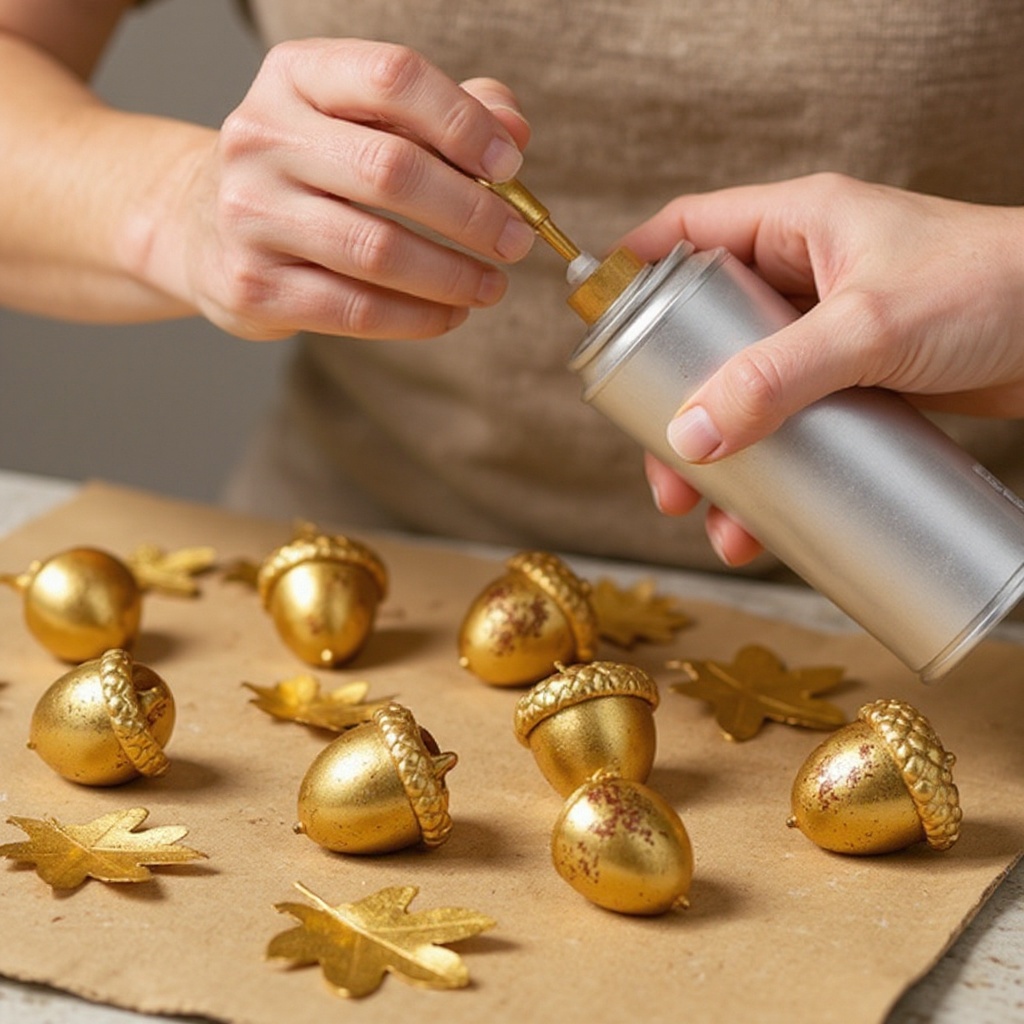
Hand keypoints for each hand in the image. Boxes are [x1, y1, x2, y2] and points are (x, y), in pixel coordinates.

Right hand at [142, 39, 533, 339]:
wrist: (201, 225)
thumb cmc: (307, 169)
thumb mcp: (361, 120)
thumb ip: (442, 114)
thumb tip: (512, 129)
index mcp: (295, 76)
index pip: (392, 77)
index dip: (463, 121)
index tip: (510, 163)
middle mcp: (261, 136)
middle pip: (392, 171)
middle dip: (472, 213)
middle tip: (515, 241)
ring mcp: (249, 214)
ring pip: (377, 250)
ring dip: (452, 275)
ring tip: (491, 285)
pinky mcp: (252, 285)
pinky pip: (354, 309)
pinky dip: (417, 317)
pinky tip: (449, 314)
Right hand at [620, 173, 1023, 563]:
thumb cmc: (994, 287)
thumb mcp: (871, 328)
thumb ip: (777, 378)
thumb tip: (690, 437)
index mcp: (796, 224)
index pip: (685, 232)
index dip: (632, 273)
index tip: (595, 330)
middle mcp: (804, 273)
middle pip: (703, 331)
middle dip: (674, 404)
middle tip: (664, 468)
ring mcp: (829, 330)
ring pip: (743, 387)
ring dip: (723, 452)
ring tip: (713, 517)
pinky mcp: (857, 378)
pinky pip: (790, 419)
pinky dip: (772, 464)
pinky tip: (765, 517)